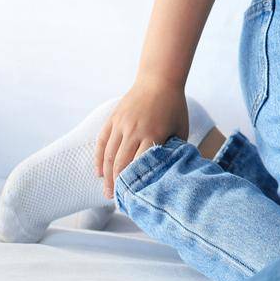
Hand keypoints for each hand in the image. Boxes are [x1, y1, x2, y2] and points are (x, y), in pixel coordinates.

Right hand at [95, 78, 188, 199]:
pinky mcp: (113, 119)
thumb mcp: (180, 128)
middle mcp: (134, 130)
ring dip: (106, 176)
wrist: (159, 79)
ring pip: (109, 155)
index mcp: (153, 134)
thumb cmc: (174, 106)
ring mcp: (121, 124)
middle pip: (121, 164)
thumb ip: (175, 149)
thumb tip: (170, 171)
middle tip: (117, 201)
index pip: (140, 165)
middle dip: (118, 185)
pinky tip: (99, 172)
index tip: (135, 198)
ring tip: (107, 192)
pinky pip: (102, 142)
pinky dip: (99, 159)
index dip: (135, 183)